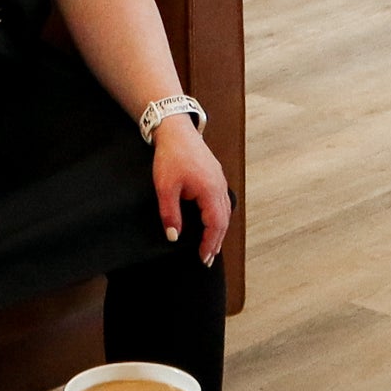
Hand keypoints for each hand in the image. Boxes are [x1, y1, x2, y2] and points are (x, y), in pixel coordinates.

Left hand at [152, 121, 231, 265]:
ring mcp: (219, 180)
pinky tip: (212, 222)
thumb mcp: (165, 187)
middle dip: (216, 242)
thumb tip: (174, 236)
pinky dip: (219, 217)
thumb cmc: (171, 156)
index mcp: (210, 191)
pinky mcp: (215, 176)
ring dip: (219, 231)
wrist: (176, 130)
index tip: (203, 258)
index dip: (209, 244)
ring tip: (211, 247)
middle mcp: (219, 187)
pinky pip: (222, 202)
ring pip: (225, 212)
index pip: (214, 225)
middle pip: (223, 221)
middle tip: (208, 260)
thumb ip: (170, 214)